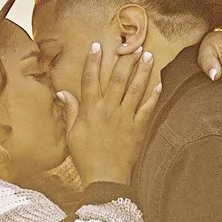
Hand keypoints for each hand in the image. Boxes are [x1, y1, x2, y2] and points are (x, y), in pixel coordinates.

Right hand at [62, 39, 159, 187]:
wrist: (105, 177)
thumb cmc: (85, 157)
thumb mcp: (72, 134)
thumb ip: (70, 111)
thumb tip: (61, 92)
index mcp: (91, 110)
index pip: (90, 80)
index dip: (93, 62)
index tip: (97, 46)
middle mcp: (109, 110)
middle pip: (117, 79)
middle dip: (125, 60)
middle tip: (133, 45)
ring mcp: (125, 118)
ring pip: (135, 89)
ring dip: (142, 71)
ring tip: (148, 55)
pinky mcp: (138, 128)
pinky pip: (147, 109)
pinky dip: (153, 96)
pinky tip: (159, 84)